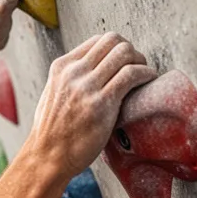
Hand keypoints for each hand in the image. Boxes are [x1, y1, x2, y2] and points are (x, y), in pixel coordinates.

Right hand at [29, 33, 156, 179]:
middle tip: (138, 67)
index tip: (125, 61)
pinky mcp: (101, 103)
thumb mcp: (53, 94)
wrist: (47, 157)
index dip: (117, 47)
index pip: (98, 40)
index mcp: (62, 67)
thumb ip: (69, 80)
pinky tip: (149, 81)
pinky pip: (131, 74)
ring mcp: (86, 87)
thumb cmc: (52, 132)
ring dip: (141, 61)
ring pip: (124, 53)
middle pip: (113, 40)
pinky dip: (146, 74)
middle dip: (131, 50)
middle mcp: (73, 72)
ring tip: (145, 75)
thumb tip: (89, 74)